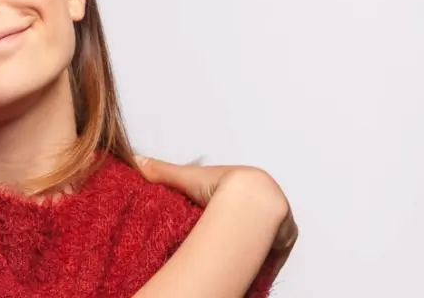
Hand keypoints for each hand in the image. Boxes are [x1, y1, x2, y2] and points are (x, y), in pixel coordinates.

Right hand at [135, 155, 297, 273]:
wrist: (250, 202)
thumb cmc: (222, 187)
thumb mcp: (186, 178)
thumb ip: (162, 171)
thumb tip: (137, 159)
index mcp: (249, 184)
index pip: (238, 202)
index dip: (225, 213)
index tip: (212, 223)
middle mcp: (267, 203)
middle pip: (252, 221)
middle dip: (241, 230)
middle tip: (222, 242)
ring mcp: (279, 222)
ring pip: (265, 238)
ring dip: (255, 245)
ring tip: (236, 256)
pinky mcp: (285, 240)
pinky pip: (275, 253)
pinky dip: (264, 258)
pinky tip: (252, 265)